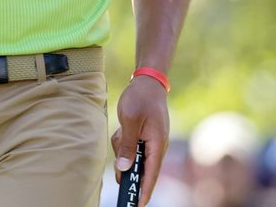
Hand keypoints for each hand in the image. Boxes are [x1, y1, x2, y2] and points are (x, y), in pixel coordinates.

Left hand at [110, 74, 168, 206]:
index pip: (151, 174)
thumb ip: (127, 145)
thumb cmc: (140, 98)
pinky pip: (130, 147)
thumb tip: (124, 167)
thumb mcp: (131, 120)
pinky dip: (123, 141)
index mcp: (157, 144)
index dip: (144, 191)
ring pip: (133, 157)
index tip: (137, 205)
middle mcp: (156, 146)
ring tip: (120, 132)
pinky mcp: (144, 137)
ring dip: (123, 149)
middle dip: (128, 170)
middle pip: (141, 169)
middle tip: (118, 179)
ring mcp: (150, 141)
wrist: (147, 81)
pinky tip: (121, 128)